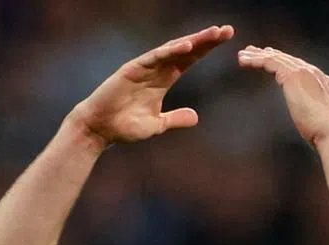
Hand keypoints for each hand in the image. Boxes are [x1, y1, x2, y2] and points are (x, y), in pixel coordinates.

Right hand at [68, 25, 234, 147]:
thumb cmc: (125, 127)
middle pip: (186, 50)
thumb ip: (175, 119)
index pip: (190, 60)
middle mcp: (156, 69)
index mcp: (164, 79)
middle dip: (206, 40)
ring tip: (213, 34)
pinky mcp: (132, 69)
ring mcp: (145, 67)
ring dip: (193, 40)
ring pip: (173, 49)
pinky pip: (155, 57)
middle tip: (227, 30)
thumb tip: (195, 117)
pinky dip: (170, 51)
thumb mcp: (157, 125)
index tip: (226, 40)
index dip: (207, 49)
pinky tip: (187, 46)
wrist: (100, 129)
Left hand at [237, 46, 328, 146]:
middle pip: (287, 60)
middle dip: (270, 55)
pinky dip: (256, 60)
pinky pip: (269, 63)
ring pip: (276, 59)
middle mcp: (315, 73)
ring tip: (243, 56)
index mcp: (324, 82)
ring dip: (258, 56)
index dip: (286, 63)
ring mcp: (304, 73)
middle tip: (253, 53)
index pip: (302, 68)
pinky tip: (243, 61)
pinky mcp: (292, 77)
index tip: (272, 60)